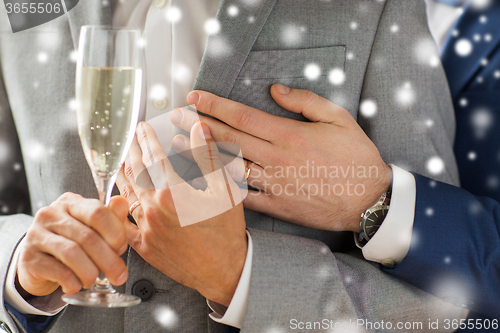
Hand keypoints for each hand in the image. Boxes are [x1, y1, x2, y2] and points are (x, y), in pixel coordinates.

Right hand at [17, 194, 128, 296]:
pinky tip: (76, 285)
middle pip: (87, 237)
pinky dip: (73, 282)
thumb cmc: (71, 241)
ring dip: (90, 272)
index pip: (97, 212)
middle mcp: (51, 215)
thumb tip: (122, 202)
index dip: (115, 233)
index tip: (121, 249)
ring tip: (94, 280)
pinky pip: (58, 271)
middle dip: (108, 260)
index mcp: (70, 203)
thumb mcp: (92, 227)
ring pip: (72, 254)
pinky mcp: (29, 258)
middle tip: (119, 275)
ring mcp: (36, 235)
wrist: (38, 260)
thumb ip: (111, 216)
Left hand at [116, 122, 246, 306]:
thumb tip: (199, 129)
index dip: (148, 138)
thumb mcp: (225, 190)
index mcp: (172, 193)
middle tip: (131, 140)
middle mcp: (154, 209)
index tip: (144, 128)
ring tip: (122, 163)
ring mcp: (146, 229)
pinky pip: (123, 224)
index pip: (154, 157)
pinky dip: (119, 209)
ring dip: (123, 175)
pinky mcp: (144, 246)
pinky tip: (116, 201)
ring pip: (126, 195)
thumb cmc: (227, 232)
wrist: (225, 271)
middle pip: (136, 172)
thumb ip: (208, 157)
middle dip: (132, 152)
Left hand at [169, 84, 391, 232]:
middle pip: (228, 139)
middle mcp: (277, 159)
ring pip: (229, 168)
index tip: (195, 98)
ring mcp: (275, 185)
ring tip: (177, 144)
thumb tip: (275, 90)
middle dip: (197, 125)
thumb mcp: (338, 118)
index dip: (214, 106)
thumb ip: (304, 101)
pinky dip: (221, 188)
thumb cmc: (355, 157)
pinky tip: (203, 180)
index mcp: (289, 136)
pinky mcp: (278, 206)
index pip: (242, 117)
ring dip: (200, 155)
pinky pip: (244, 197)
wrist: (370, 200)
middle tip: (175, 116)